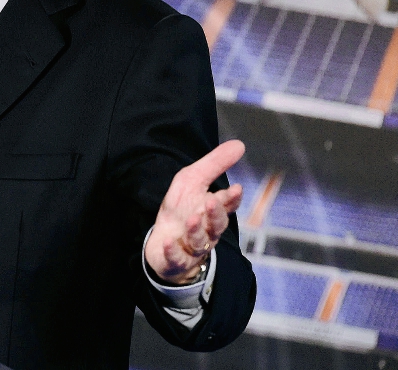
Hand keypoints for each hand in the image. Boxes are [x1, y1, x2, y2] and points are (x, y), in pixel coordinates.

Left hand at [144, 139, 244, 284]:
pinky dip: (173, 251)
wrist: (164, 241)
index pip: (226, 205)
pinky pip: (176, 258)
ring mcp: (192, 247)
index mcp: (212, 211)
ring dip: (196, 231)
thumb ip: (215, 164)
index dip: (231, 198)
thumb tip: (240, 144)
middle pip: (216, 225)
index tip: (235, 188)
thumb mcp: (193, 180)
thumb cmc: (182, 208)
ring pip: (199, 242)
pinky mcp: (176, 260)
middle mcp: (207, 230)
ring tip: (191, 219)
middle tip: (211, 201)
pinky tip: (168, 242)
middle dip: (215, 214)